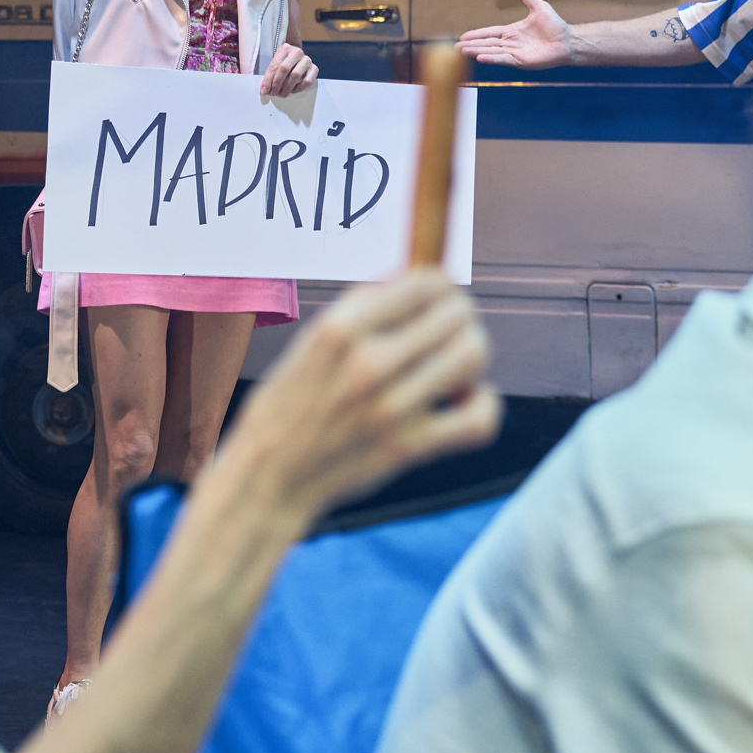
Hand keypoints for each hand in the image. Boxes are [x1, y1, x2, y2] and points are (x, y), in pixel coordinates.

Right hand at [223, 271, 499, 519]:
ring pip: (473, 355)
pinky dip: (484, 406)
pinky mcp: (408, 448)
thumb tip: (417, 277)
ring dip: (471, 358)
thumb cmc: (290, 404)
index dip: (440, 289)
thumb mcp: (311, 340)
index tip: (434, 305)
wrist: (268, 476)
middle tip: (444, 339)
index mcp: (340, 326)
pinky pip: (480, 418)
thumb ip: (364, 308)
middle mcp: (367, 362)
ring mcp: (390, 408)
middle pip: (458, 314)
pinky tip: (463, 404)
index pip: (428, 282)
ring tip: (451, 371)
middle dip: (460, 321)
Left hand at [259, 41, 317, 98]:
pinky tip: (293, 90)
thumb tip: (264, 90)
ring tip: (282, 94)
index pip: (275, 65)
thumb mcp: (276, 65)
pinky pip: (307, 81)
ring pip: (296, 75)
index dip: (268, 79)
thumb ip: (270, 75)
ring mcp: (307, 60)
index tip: (264, 90)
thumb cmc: (284, 63)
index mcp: (285, 48)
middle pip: (285, 68)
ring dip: (287, 87)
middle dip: (277, 83)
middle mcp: (297, 52)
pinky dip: (299, 88)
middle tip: (274, 93)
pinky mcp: (314, 68)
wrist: (298, 60)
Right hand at [457, 0, 575, 69]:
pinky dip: (491, 58)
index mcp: (512, 32)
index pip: (490, 33)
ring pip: (491, 52)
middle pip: (486, 43)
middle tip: (455, 48)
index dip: (476, 34)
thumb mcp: (539, 7)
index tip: (462, 37)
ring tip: (462, 53)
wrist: (567, 40)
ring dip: (476, 51)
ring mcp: (515, 53)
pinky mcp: (521, 61)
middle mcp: (511, 43)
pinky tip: (480, 57)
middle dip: (471, 45)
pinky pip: (503, 59)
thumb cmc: (555, 26)